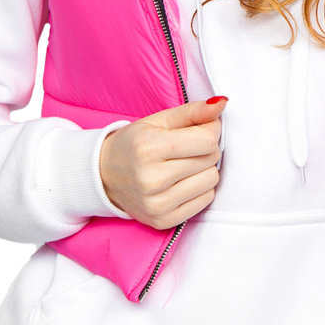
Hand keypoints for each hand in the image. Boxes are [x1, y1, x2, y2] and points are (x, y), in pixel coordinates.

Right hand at [98, 97, 225, 226]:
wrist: (103, 176)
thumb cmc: (133, 145)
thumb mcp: (158, 120)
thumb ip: (193, 111)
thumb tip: (222, 104)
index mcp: (149, 147)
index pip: (207, 141)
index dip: (211, 131)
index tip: (202, 128)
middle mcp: (152, 179)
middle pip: (211, 160)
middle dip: (206, 149)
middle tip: (188, 147)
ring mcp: (157, 203)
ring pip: (211, 182)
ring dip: (204, 170)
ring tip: (184, 165)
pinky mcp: (163, 221)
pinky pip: (204, 202)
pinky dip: (199, 189)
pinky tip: (182, 182)